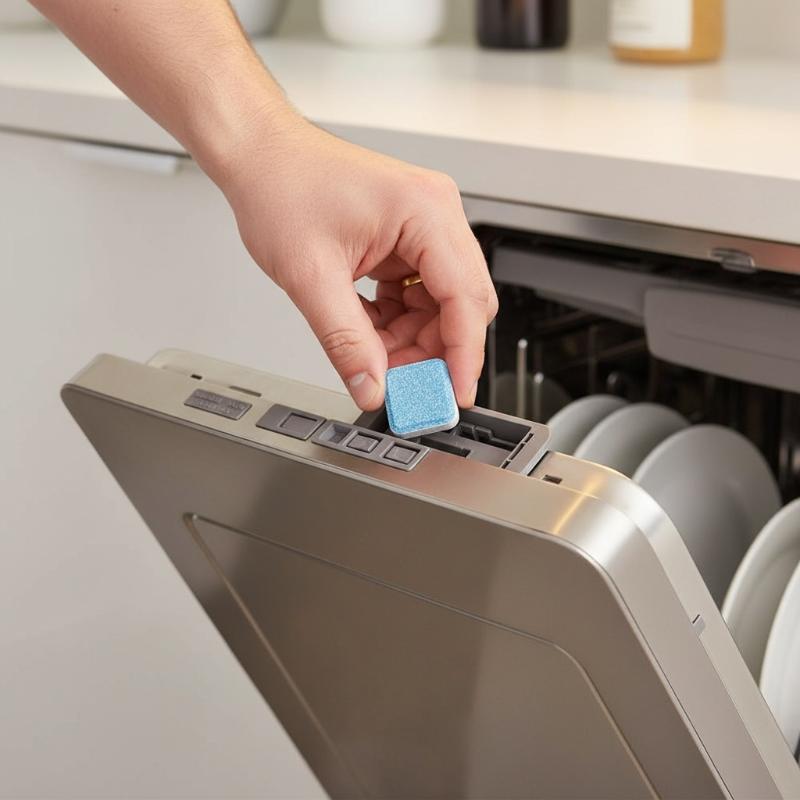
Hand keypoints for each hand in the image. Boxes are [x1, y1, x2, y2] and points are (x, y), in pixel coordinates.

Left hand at [219, 112, 497, 410]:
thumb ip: (345, 341)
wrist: (259, 156)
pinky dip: (397, 323)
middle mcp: (434, 214)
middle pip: (461, 304)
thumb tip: (371, 387)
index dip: (463, 355)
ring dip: (411, 341)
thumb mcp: (310, 276)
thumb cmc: (281, 186)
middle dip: (434, 352)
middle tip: (406, 388)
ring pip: (439, 306)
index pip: (465, 298)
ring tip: (374, 361)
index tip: (453, 395)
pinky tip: (368, 333)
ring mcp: (422, 227)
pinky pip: (417, 295)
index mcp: (425, 211)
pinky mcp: (406, 239)